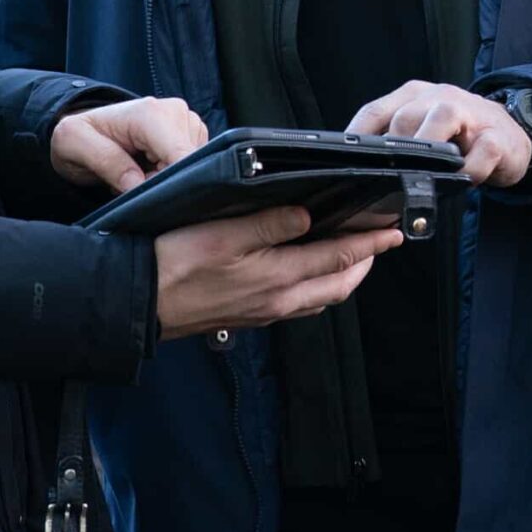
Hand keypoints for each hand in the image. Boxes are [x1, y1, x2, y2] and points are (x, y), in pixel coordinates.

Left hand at [50, 97, 207, 195]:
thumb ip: (105, 161)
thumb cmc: (79, 135)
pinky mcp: (192, 134)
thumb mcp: (74, 143)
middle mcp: (176, 112)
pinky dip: (170, 175)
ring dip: (164, 180)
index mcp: (151, 113)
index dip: (166, 184)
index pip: (181, 156)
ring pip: (192, 167)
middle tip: (128, 182)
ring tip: (135, 174)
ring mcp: (187, 122)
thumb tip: (137, 184)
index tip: (140, 194)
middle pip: (188, 165)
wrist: (87, 127)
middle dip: (161, 183)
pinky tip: (149, 170)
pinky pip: (192, 165)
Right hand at [153, 207, 399, 339]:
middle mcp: (278, 301)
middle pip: (339, 284)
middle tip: (380, 241)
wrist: (138, 304)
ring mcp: (265, 312)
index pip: (339, 258)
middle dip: (365, 262)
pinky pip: (299, 303)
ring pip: (320, 297)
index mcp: (278, 279)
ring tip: (352, 253)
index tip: (393, 232)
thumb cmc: (173, 265)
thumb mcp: (222, 234)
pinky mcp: (249, 315)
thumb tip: (308, 216)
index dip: (371, 243)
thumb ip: (269, 224)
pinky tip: (308, 271)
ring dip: (343, 275)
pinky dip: (316, 286)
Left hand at [350, 80, 531, 187]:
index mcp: (415, 96)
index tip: (343, 162)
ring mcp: (471, 114)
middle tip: (386, 180)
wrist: (510, 134)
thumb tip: (360, 169)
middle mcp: (440, 98)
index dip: (356, 136)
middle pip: (406, 116)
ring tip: (423, 178)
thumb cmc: (460, 134)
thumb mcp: (423, 129)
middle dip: (393, 151)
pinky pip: (481, 151)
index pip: (376, 111)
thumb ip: (396, 142)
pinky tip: (462, 182)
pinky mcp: (497, 137)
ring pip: (443, 118)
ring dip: (430, 150)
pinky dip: (469, 170)